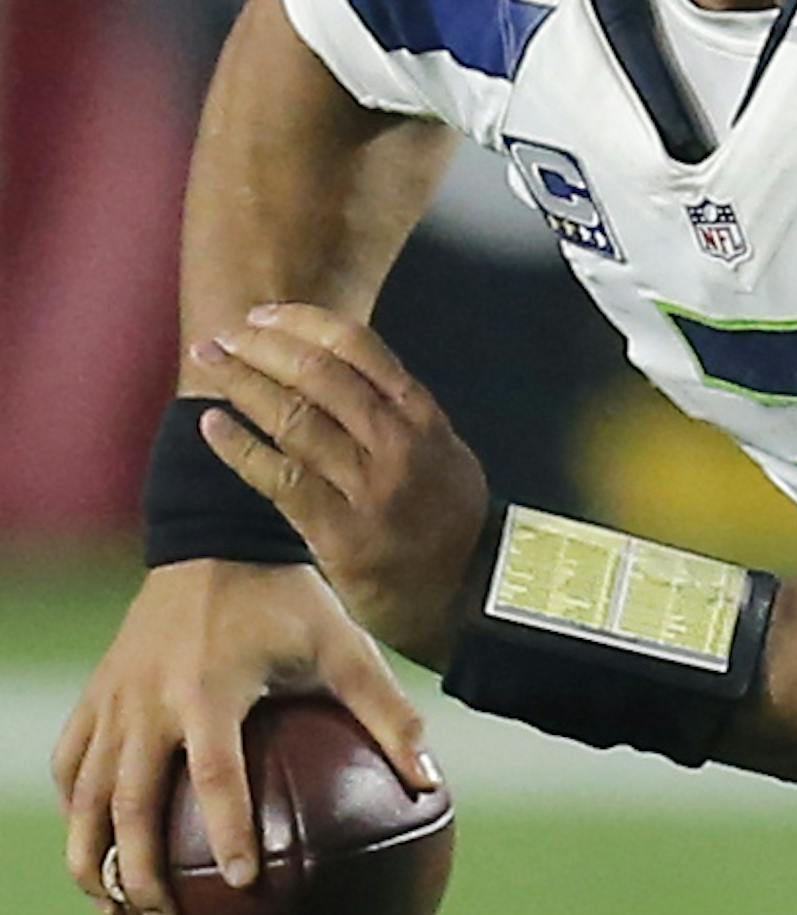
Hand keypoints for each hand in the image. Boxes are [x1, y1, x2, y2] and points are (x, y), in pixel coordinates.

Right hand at [52, 561, 437, 914]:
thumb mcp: (345, 647)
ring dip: (92, 854)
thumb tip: (431, 783)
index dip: (227, 831)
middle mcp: (150, 700)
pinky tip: (93, 849)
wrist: (214, 540)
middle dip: (142, 870)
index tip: (242, 884)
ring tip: (113, 908)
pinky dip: (75, 810)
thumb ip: (389, 713)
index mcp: (210, 691)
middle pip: (128, 802)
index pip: (214, 776)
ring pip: (83, 792)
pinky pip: (70, 761)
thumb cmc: (287, 600)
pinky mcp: (97, 693)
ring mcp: (115, 698)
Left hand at [189, 305, 491, 668]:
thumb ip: (400, 415)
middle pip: (318, 374)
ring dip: (242, 383)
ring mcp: (369, 488)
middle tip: (224, 337)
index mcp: (422, 418)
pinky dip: (239, 447)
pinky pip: (279, 479)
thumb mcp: (444, 454)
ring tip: (209, 363)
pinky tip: (211, 425)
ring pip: (294, 418)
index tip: (264, 316)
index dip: (302, 322)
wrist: (468, 598)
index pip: (357, 346)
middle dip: (261, 346)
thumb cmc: (447, 524)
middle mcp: (397, 445)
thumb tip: (339, 370)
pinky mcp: (340, 533)